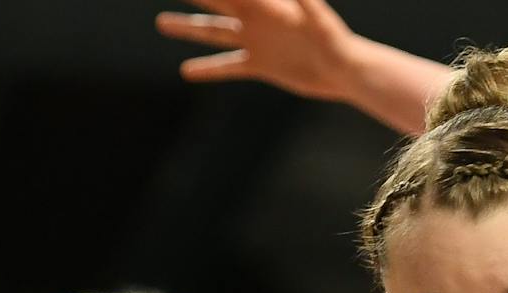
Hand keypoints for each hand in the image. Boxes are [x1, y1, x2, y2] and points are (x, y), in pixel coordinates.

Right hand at [155, 0, 360, 100]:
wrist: (345, 71)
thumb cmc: (336, 39)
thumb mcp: (317, 16)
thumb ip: (304, 0)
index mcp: (265, 3)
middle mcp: (255, 18)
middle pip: (215, 1)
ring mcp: (255, 41)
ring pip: (213, 32)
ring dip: (188, 27)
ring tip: (162, 22)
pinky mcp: (260, 66)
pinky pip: (228, 66)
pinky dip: (209, 69)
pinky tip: (186, 71)